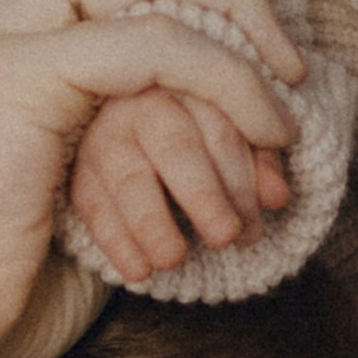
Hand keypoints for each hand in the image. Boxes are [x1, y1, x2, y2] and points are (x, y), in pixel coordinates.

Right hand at [0, 0, 306, 357]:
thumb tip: (204, 142)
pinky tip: (263, 126)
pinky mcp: (12, 73)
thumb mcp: (64, 199)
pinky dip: (224, 78)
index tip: (263, 56)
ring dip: (237, 24)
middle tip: (288, 59)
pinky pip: (151, 45)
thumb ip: (109, 143)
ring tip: (286, 92)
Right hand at [67, 85, 292, 283]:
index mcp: (189, 86)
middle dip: (203, 194)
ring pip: (128, 176)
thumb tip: (278, 197)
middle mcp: (142, 102)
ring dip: (152, 222)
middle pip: (174, 145)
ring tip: (173, 260)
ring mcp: (105, 134)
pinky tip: (138, 271)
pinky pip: (93, 203)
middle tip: (226, 236)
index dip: (244, 174)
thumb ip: (260, 162)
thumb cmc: (202, 139)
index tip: (267, 212)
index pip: (220, 125)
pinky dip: (115, 240)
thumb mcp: (236, 140)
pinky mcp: (79, 169)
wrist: (138, 137)